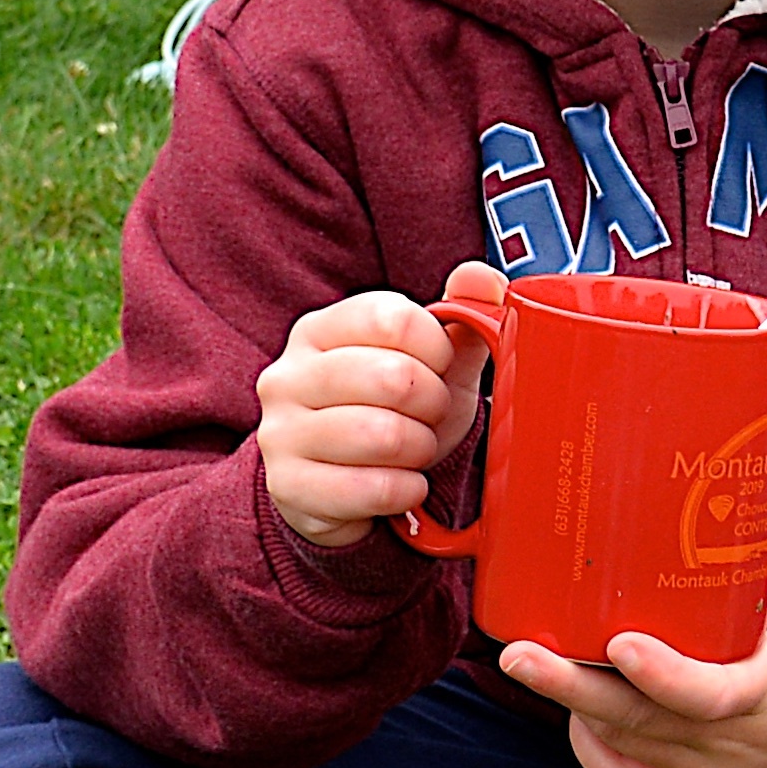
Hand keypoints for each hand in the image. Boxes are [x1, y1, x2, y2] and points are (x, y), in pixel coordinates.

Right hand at [255, 260, 497, 547]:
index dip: (437, 348)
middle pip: (394, 377)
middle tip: (429, 416)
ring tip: (415, 451)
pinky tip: (404, 486)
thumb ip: (462, 317)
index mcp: (319, 330)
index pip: (393, 318)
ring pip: (383, 435)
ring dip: (421, 449)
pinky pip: (373, 488)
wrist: (348, 490)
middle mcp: (288, 375)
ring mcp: (280, 433)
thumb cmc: (395, 415)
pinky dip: (406, 491)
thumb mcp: (433, 364)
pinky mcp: (289, 488)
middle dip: (433, 404)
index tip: (439, 368)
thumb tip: (485, 277)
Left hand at [502, 572, 766, 767]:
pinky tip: (580, 712)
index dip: (663, 674)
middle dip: (571, 686)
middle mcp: (734, 744)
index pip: (711, 694)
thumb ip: (743, 579)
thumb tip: (681, 514)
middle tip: (518, 654)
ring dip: (576, 701)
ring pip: (621, 743)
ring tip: (543, 658)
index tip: (618, 644)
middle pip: (641, 720)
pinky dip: (590, 744)